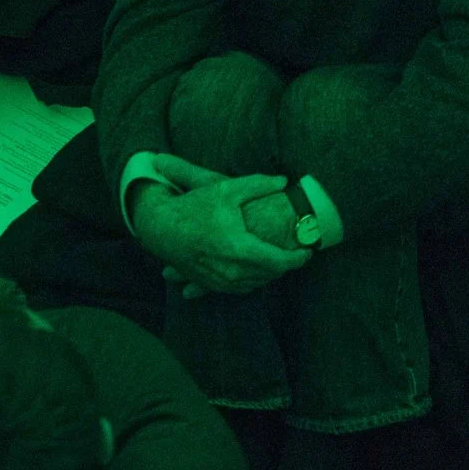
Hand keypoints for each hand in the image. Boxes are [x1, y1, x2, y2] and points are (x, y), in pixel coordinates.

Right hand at [131, 158, 304, 297]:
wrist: (160, 228)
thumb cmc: (194, 207)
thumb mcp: (226, 189)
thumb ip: (257, 184)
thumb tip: (284, 181)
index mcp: (239, 248)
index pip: (280, 261)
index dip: (298, 258)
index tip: (308, 250)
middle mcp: (231, 270)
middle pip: (271, 274)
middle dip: (286, 263)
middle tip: (295, 251)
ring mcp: (220, 281)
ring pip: (257, 283)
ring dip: (270, 272)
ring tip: (277, 257)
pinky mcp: (211, 285)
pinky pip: (241, 288)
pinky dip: (253, 278)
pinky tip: (256, 267)